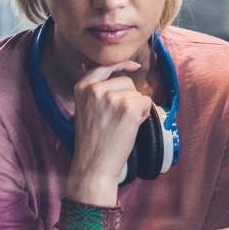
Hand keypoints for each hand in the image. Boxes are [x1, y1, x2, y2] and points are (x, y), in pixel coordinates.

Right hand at [63, 61, 153, 202]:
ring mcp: (111, 97)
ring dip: (136, 107)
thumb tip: (119, 73)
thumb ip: (97, 92)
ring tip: (121, 124)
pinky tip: (130, 126)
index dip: (122, 65)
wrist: (94, 164)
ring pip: (137, 93)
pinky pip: (146, 102)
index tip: (134, 66)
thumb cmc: (93, 141)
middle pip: (126, 81)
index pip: (104, 66)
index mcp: (82, 87)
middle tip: (117, 119)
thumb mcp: (85, 109)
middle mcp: (95, 89)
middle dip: (128, 97)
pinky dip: (143, 114)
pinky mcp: (127, 107)